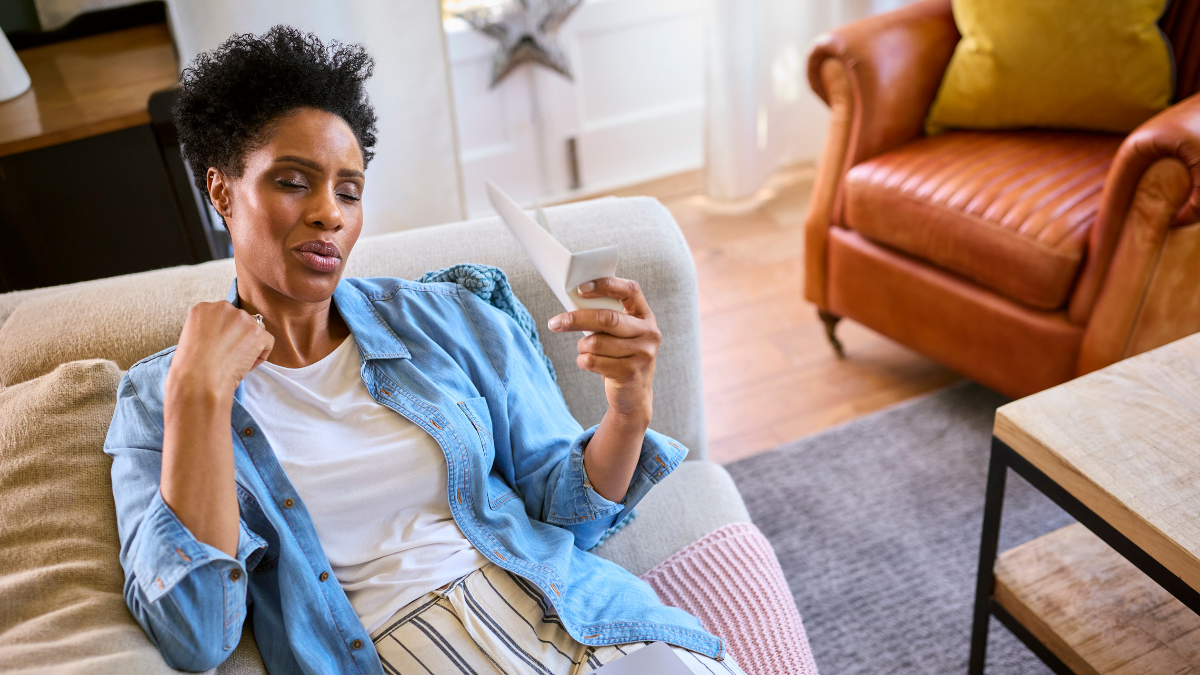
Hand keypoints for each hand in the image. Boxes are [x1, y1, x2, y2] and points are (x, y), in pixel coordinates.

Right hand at [167, 301, 274, 398]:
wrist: (199, 379)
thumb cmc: (191, 366)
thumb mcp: (191, 337)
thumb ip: (208, 329)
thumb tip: (224, 335)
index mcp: (204, 308)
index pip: (223, 316)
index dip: (224, 333)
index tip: (219, 347)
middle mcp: (224, 308)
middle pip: (240, 320)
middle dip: (239, 336)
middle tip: (230, 355)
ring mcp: (243, 318)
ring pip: (255, 329)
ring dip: (250, 344)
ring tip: (236, 361)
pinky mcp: (258, 332)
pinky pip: (267, 342)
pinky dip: (260, 355)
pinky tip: (246, 366)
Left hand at [548, 277, 659, 422]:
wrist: (634, 396)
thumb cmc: (620, 356)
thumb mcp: (621, 334)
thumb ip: (607, 317)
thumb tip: (573, 301)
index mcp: (645, 316)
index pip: (630, 290)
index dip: (606, 285)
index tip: (581, 288)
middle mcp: (649, 333)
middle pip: (607, 318)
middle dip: (576, 319)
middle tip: (555, 323)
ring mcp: (643, 354)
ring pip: (596, 343)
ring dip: (582, 347)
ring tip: (585, 351)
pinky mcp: (631, 373)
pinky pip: (593, 362)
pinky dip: (583, 362)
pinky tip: (588, 364)